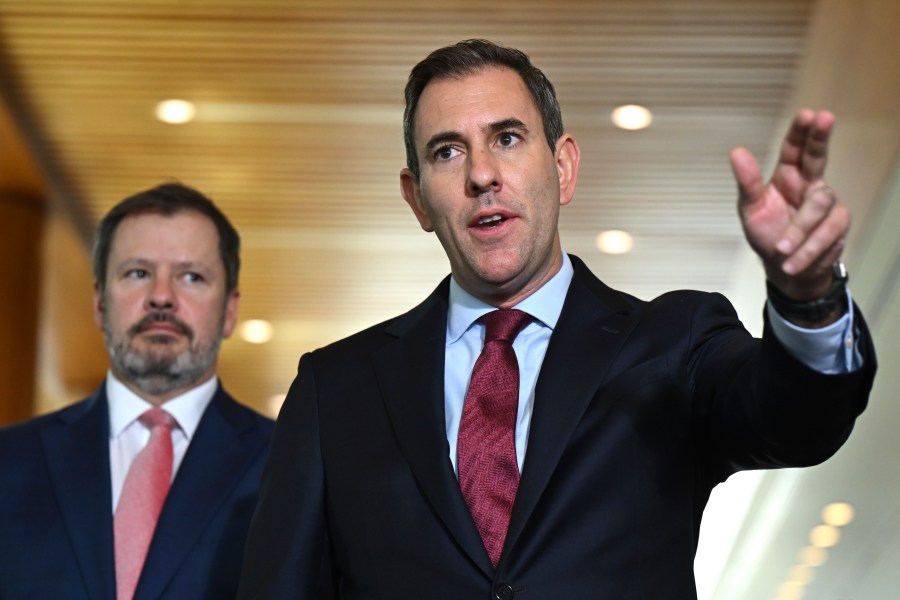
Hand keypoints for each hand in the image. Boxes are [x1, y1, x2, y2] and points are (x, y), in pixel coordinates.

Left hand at [730, 109, 849, 299]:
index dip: (801, 131)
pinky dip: (808, 250)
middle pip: (818, 155)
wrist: (785, 268)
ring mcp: (827, 203)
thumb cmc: (768, 233)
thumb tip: (737, 152)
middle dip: (821, 137)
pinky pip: (828, 232)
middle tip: (825, 117)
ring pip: (819, 206)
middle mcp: (809, 183)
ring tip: (780, 250)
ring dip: (797, 232)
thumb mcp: (750, 210)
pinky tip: (793, 261)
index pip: (795, 148)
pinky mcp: (838, 224)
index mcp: (787, 176)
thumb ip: (747, 183)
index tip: (807, 114)